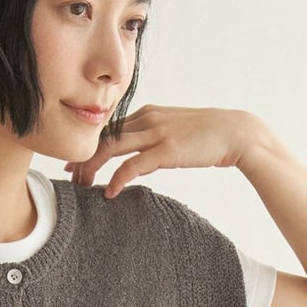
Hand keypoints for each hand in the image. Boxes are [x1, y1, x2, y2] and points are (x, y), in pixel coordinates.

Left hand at [64, 105, 259, 198]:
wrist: (236, 132)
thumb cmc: (207, 136)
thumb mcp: (173, 135)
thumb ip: (151, 145)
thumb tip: (136, 167)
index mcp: (146, 113)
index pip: (108, 128)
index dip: (88, 146)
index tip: (75, 163)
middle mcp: (147, 118)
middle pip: (102, 136)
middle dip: (83, 157)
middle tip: (70, 177)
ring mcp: (156, 132)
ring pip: (111, 148)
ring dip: (91, 168)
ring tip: (82, 186)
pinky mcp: (166, 149)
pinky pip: (132, 165)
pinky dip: (116, 179)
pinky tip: (109, 193)